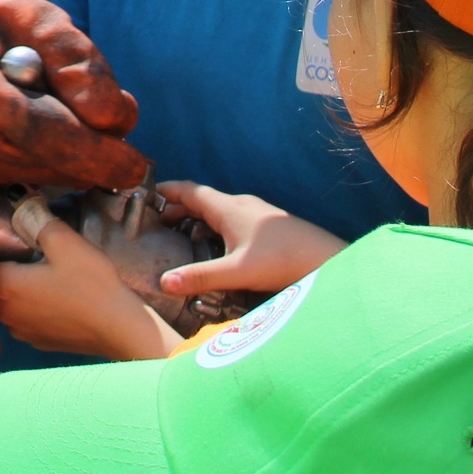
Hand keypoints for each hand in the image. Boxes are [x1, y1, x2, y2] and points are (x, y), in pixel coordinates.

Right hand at [0, 0, 147, 189]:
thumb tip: (113, 117)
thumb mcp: (38, 17)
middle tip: (110, 115)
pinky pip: (32, 180)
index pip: (35, 130)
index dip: (89, 151)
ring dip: (74, 154)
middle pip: (46, 162)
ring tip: (60, 107)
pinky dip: (53, 160)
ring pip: (45, 176)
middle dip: (94, 151)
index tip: (134, 163)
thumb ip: (77, 59)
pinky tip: (43, 128)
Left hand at [0, 216, 176, 360]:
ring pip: (6, 300)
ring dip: (13, 284)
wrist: (120, 330)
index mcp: (6, 286)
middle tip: (12, 243)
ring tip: (30, 265)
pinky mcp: (39, 340)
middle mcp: (6, 313)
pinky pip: (24, 315)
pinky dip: (29, 302)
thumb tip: (19, 199)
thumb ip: (37, 219)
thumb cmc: (92, 286)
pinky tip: (47, 292)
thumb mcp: (64, 241)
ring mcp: (22, 331)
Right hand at [155, 182, 346, 299]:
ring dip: (199, 217)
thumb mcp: (236, 272)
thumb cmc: (282, 260)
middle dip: (179, 208)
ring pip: (220, 209)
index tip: (147, 194)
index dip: (167, 191)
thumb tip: (164, 282)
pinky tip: (219, 246)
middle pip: (203, 200)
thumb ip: (200, 277)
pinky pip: (234, 218)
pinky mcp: (268, 225)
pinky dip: (216, 225)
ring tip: (183, 234)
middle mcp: (241, 205)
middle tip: (159, 222)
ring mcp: (257, 213)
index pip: (189, 190)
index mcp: (228, 208)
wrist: (325, 259)